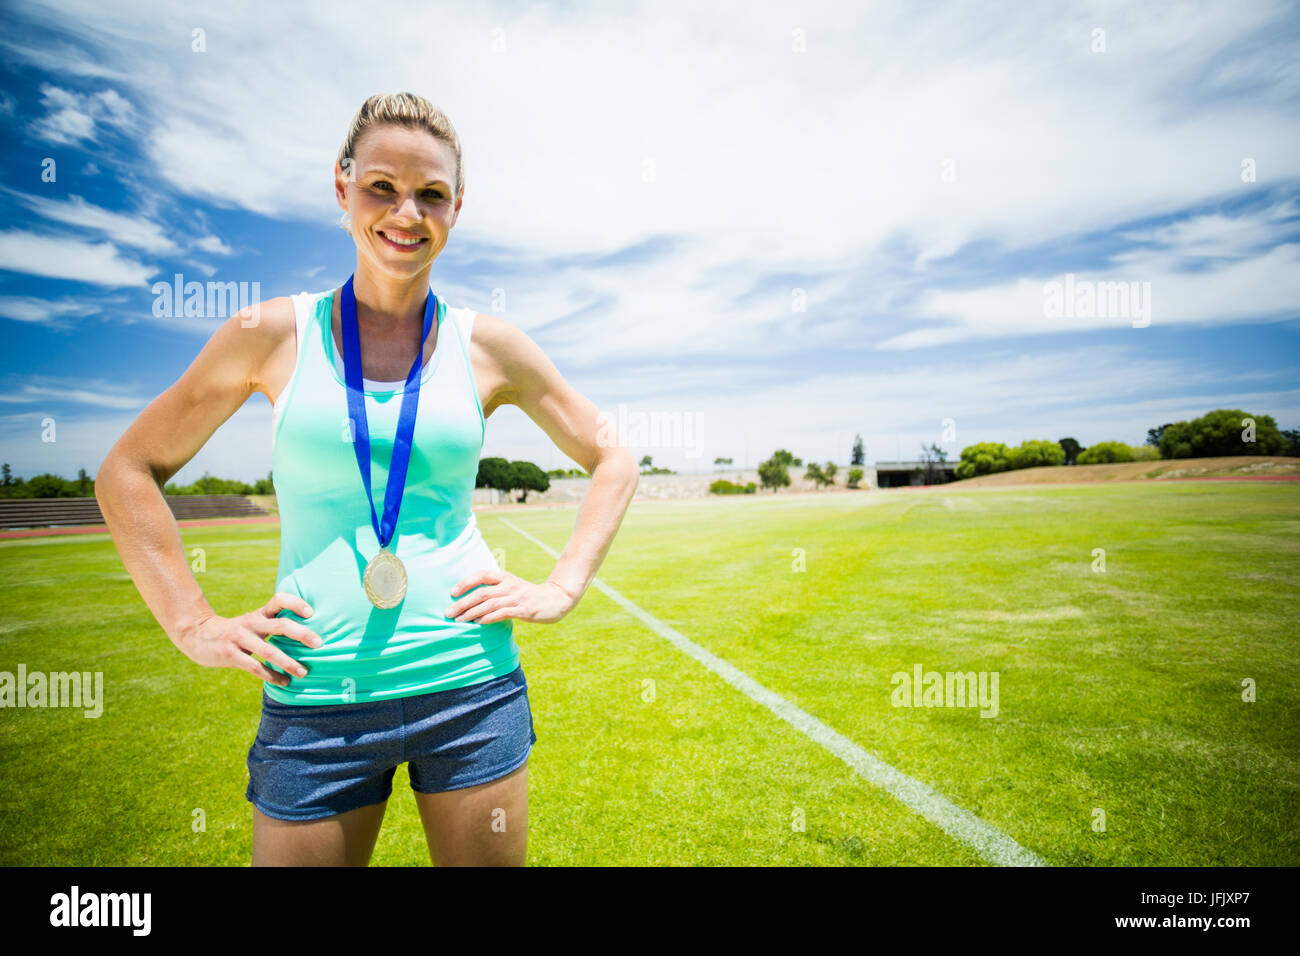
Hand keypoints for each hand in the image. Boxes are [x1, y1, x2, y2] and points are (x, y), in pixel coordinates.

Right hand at [179, 592, 322, 686]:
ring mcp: (240, 639)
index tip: (311, 613)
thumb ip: (273, 625)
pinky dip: (272, 676)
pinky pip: (255, 667)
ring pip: (269, 651)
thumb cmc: (236, 631)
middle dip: (301, 634)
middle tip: (319, 643)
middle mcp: (251, 623)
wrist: (197, 635)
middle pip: (279, 625)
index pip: (278, 600)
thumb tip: (307, 635)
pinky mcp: (231, 655)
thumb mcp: (253, 622)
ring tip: (304, 672)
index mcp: (259, 614)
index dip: (295, 603)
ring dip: (288, 662)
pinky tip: (284, 682)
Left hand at [445, 570, 576, 624]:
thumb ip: (494, 590)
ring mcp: (516, 597)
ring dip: (471, 613)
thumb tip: (470, 599)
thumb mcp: (511, 587)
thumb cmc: (527, 595)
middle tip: (448, 613)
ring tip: (459, 620)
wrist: (554, 600)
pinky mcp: (523, 609)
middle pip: (481, 592)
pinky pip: (502, 613)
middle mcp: (509, 585)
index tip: (452, 592)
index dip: (466, 582)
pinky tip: (478, 623)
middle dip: (462, 603)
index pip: (482, 575)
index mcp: (505, 577)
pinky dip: (488, 618)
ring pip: (489, 604)